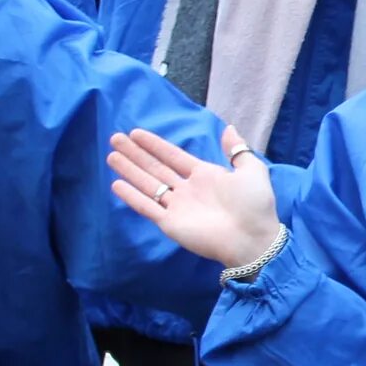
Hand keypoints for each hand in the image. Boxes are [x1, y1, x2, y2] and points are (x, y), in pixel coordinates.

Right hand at [108, 124, 281, 266]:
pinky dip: (131, 196)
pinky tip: (116, 184)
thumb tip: (229, 128)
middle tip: (115, 138)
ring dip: (129, 170)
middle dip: (135, 153)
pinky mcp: (170, 223)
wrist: (253, 238)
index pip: (173, 156)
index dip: (155, 145)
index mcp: (205, 175)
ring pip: (147, 184)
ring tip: (111, 155)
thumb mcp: (251, 170)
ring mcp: (177, 206)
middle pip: (155, 167)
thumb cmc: (254, 204)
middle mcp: (187, 189)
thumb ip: (237, 150)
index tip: (136, 133)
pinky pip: (147, 207)